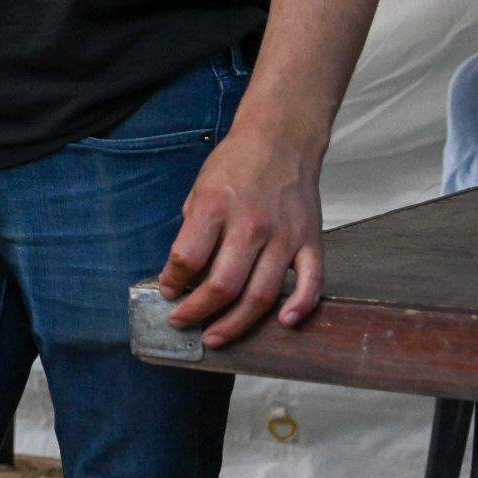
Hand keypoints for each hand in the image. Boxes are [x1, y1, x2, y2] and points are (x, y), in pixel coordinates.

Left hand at [157, 124, 324, 347]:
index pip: (187, 258)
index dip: (172, 282)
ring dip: (236, 323)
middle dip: (197, 312)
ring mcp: (285, 236)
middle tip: (182, 322)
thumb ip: (193, 231)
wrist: (280, 140)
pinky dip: (299, 306)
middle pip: (222, 285)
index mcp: (214, 208)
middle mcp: (250, 225)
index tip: (166, 291)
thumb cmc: (235, 165)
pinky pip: (311, 282)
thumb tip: (182, 272)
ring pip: (261, 293)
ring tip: (215, 336)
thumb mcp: (199, 190)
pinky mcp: (310, 241)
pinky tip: (283, 323)